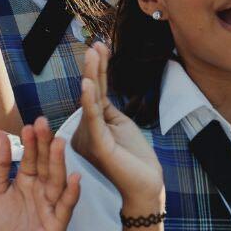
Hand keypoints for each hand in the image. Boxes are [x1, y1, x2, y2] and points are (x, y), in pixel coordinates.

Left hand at [0, 120, 80, 230]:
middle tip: (44, 124)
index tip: (30, 125)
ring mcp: (52, 206)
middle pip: (45, 165)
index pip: (31, 158)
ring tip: (59, 144)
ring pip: (56, 181)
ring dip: (58, 163)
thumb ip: (0, 166)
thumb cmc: (4, 229)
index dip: (31, 143)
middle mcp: (42, 191)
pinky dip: (71, 193)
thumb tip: (0, 134)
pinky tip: (74, 178)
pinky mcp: (58, 225)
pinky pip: (65, 207)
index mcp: (28, 182)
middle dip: (45, 145)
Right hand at [71, 43, 164, 207]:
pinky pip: (93, 119)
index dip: (98, 70)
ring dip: (92, 75)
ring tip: (92, 53)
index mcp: (90, 128)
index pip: (94, 93)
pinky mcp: (98, 146)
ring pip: (90, 101)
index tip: (100, 47)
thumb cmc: (135, 160)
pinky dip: (90, 100)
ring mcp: (89, 139)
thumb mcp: (121, 126)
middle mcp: (84, 132)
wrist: (145, 186)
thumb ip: (108, 109)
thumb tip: (98, 85)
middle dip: (94, 67)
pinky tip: (88, 83)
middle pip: (91, 93)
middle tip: (95, 44)